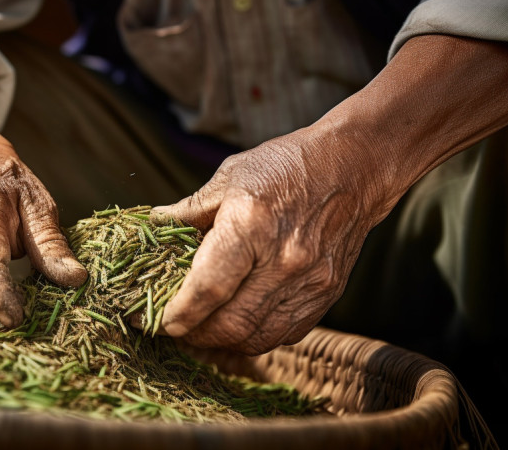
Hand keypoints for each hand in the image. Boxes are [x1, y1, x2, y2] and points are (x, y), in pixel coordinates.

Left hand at [153, 128, 388, 354]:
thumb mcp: (230, 176)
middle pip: (231, 323)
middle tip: (175, 328)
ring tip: (201, 329)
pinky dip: (255, 336)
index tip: (159, 321)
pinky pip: (284, 334)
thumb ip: (190, 209)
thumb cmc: (286, 166)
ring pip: (257, 337)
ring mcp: (309, 282)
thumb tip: (154, 226)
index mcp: (250, 225)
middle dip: (195, 334)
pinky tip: (238, 322)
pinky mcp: (326, 295)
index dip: (179, 313)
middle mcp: (283, 260)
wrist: (353, 168)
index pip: (208, 288)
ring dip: (223, 341)